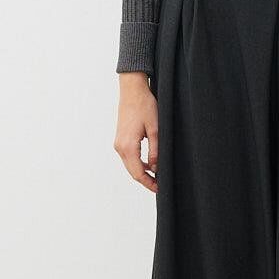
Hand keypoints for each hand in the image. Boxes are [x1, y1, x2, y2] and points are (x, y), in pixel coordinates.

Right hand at [114, 73, 159, 190]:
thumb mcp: (155, 129)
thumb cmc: (144, 106)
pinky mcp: (120, 139)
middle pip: (132, 171)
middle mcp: (120, 147)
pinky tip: (149, 163)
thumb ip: (155, 151)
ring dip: (142, 172)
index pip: (138, 173)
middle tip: (160, 185)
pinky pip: (128, 157)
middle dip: (146, 180)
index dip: (149, 183)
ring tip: (157, 176)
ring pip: (130, 165)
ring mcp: (118, 143)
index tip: (159, 188)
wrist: (132, 90)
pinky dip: (138, 163)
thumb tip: (156, 168)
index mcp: (128, 146)